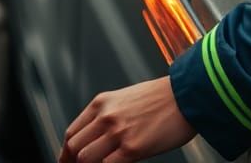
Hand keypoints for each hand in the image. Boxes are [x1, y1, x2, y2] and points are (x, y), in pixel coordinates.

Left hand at [59, 78, 194, 162]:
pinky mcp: (133, 148)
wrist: (185, 95)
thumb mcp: (124, 100)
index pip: (72, 133)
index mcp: (101, 103)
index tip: (67, 162)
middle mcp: (105, 116)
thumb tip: (95, 139)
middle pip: (74, 147)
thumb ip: (107, 116)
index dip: (66, 153)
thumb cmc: (159, 98)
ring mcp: (118, 133)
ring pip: (85, 159)